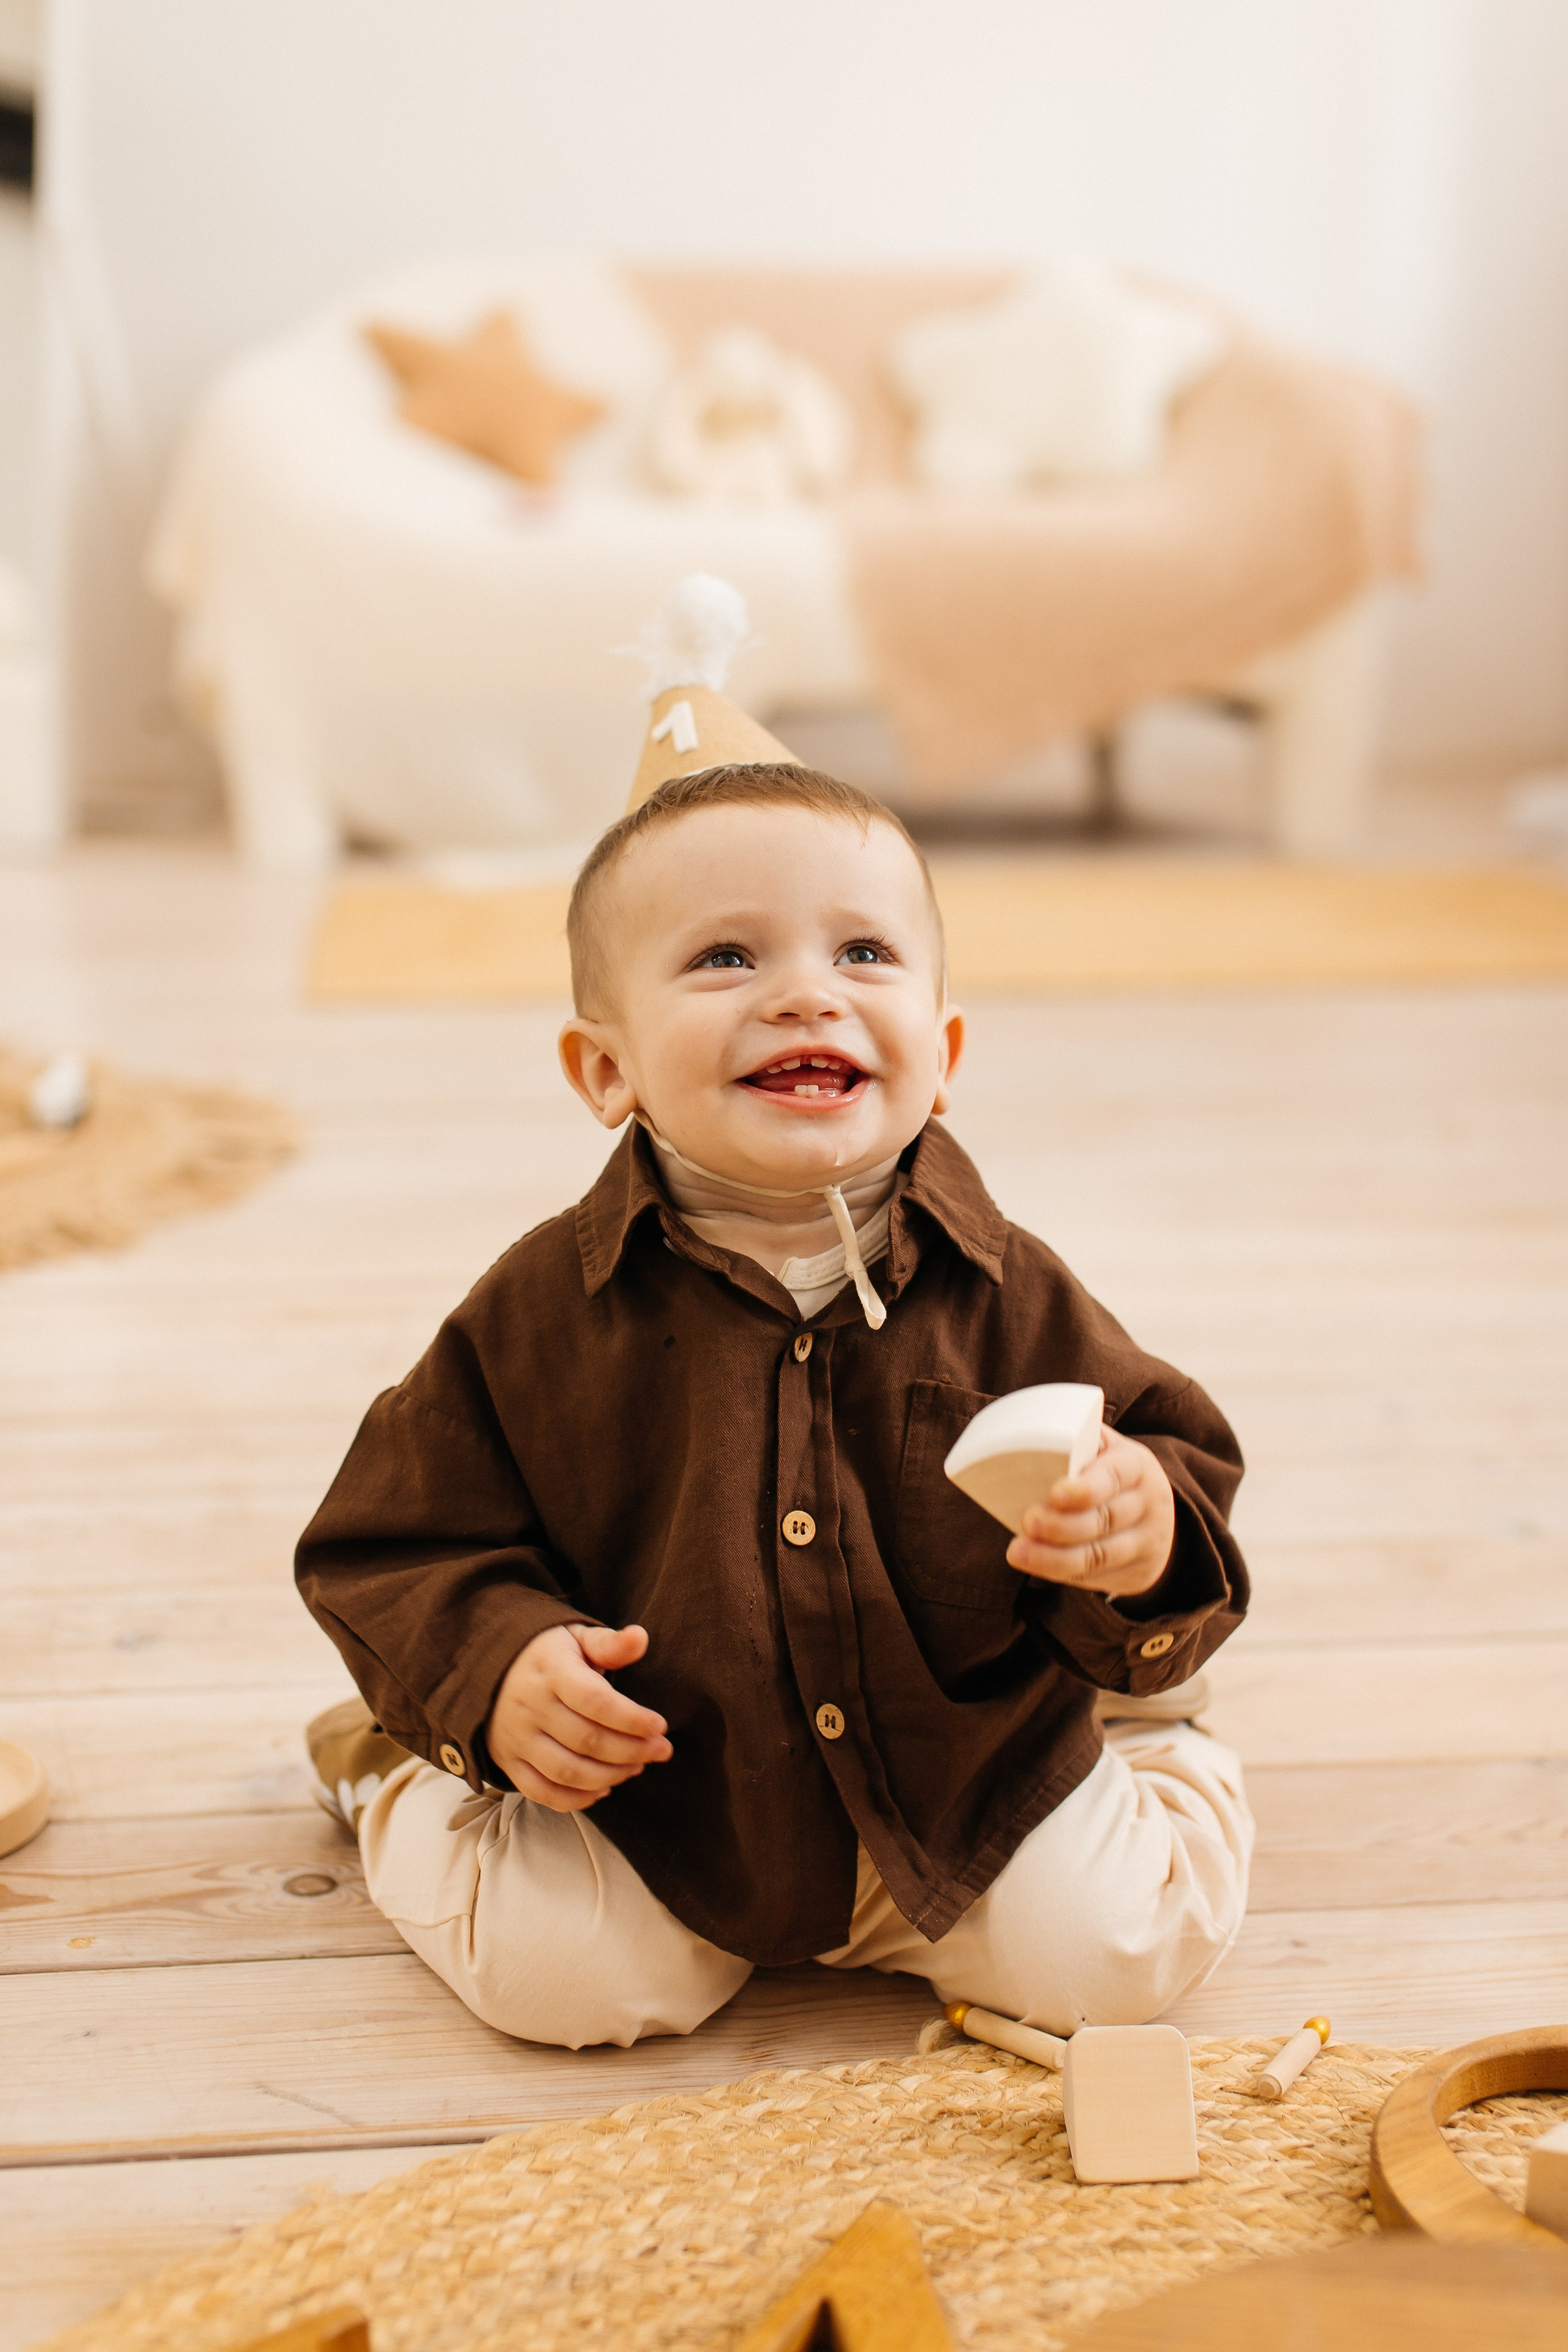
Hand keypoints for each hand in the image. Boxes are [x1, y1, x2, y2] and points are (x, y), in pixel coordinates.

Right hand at [486, 1622, 671, 1811]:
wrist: (488, 1669)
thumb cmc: (546, 1654)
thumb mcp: (575, 1637)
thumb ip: (608, 1643)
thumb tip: (640, 1637)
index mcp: (552, 1673)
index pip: (596, 1702)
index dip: (632, 1719)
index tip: (660, 1726)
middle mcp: (532, 1708)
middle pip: (587, 1741)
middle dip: (632, 1751)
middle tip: (661, 1750)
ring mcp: (518, 1739)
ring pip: (568, 1771)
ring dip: (610, 1776)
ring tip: (636, 1767)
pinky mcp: (510, 1762)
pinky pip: (542, 1792)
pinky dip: (575, 1799)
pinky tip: (603, 1789)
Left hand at [1005, 1428, 1175, 1598]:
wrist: (1153, 1513)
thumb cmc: (1109, 1472)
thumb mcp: (1105, 1450)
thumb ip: (1077, 1443)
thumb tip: (1023, 1431)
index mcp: (1137, 1465)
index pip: (1114, 1476)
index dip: (1086, 1488)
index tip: (1054, 1493)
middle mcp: (1149, 1504)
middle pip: (1105, 1519)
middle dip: (1063, 1526)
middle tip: (1028, 1521)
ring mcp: (1147, 1542)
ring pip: (1100, 1555)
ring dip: (1054, 1557)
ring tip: (1018, 1552)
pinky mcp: (1138, 1572)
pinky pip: (1097, 1577)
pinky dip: (1061, 1572)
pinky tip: (1036, 1565)